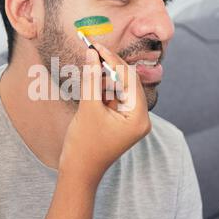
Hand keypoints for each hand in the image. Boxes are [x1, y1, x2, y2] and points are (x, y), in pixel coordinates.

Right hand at [59, 44, 151, 184]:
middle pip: (127, 82)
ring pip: (120, 88)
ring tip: (90, 63)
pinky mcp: (121, 121)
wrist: (78, 172)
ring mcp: (131, 120)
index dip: (112, 60)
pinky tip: (92, 80)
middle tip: (92, 49)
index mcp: (139, 117)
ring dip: (105, 77)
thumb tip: (92, 53)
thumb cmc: (84, 145)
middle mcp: (140, 118)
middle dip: (109, 66)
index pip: (129, 79)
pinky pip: (114, 98)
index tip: (96, 46)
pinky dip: (103, 88)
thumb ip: (92, 78)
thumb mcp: (88, 108)